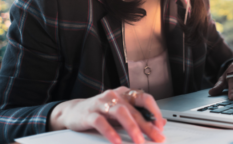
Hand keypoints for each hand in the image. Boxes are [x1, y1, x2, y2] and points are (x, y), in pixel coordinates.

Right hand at [48, 87, 166, 143]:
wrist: (72, 112)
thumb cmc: (99, 112)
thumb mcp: (121, 113)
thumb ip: (139, 116)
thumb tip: (160, 122)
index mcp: (124, 94)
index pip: (145, 98)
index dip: (155, 112)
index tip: (161, 126)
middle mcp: (114, 95)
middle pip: (135, 110)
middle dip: (147, 126)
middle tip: (157, 138)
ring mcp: (101, 103)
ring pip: (121, 112)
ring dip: (132, 128)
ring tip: (138, 141)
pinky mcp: (89, 113)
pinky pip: (101, 122)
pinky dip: (110, 132)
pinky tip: (116, 141)